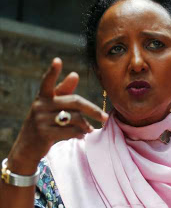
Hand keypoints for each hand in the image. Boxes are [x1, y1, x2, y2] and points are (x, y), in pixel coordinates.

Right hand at [7, 58, 108, 173]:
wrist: (28, 147)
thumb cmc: (45, 123)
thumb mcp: (52, 107)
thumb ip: (64, 92)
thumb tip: (75, 74)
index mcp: (42, 97)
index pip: (47, 82)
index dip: (53, 72)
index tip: (57, 60)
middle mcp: (40, 106)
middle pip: (75, 102)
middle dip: (93, 110)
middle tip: (105, 118)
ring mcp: (40, 120)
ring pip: (75, 118)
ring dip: (85, 125)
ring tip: (88, 130)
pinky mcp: (44, 133)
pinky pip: (70, 131)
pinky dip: (79, 134)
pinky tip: (81, 136)